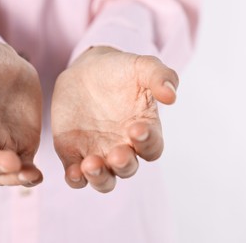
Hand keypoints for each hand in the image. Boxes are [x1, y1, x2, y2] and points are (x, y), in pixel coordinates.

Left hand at [51, 46, 177, 192]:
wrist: (86, 71)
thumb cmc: (120, 71)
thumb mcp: (142, 66)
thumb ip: (160, 76)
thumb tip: (171, 95)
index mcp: (143, 131)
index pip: (152, 147)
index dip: (147, 142)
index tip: (137, 129)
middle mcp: (123, 147)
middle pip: (128, 168)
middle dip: (124, 164)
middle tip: (117, 154)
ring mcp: (98, 153)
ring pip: (104, 179)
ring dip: (99, 177)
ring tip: (91, 165)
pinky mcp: (74, 154)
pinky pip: (77, 175)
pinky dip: (76, 179)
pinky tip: (74, 172)